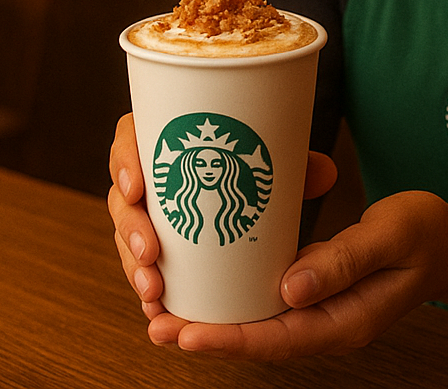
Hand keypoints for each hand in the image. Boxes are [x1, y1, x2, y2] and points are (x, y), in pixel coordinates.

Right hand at [107, 113, 338, 326]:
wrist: (246, 191)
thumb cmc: (249, 166)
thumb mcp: (270, 162)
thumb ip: (296, 165)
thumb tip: (326, 174)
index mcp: (163, 141)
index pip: (128, 139)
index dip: (124, 162)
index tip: (138, 187)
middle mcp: (147, 176)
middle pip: (121, 197)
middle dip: (130, 229)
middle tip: (151, 253)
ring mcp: (145, 213)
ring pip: (124, 237)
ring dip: (132, 266)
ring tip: (154, 290)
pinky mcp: (152, 245)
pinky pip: (138, 264)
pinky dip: (144, 285)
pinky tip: (154, 308)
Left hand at [149, 190, 447, 359]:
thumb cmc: (425, 232)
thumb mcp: (391, 236)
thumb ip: (345, 260)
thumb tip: (289, 288)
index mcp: (345, 321)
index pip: (278, 338)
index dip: (228, 339)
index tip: (185, 333)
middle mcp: (326, 323)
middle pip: (257, 339)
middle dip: (205, 335)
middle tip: (154, 324)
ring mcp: (319, 311)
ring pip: (257, 325)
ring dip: (211, 321)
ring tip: (160, 312)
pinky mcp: (312, 292)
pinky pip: (266, 305)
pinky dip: (232, 301)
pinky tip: (202, 287)